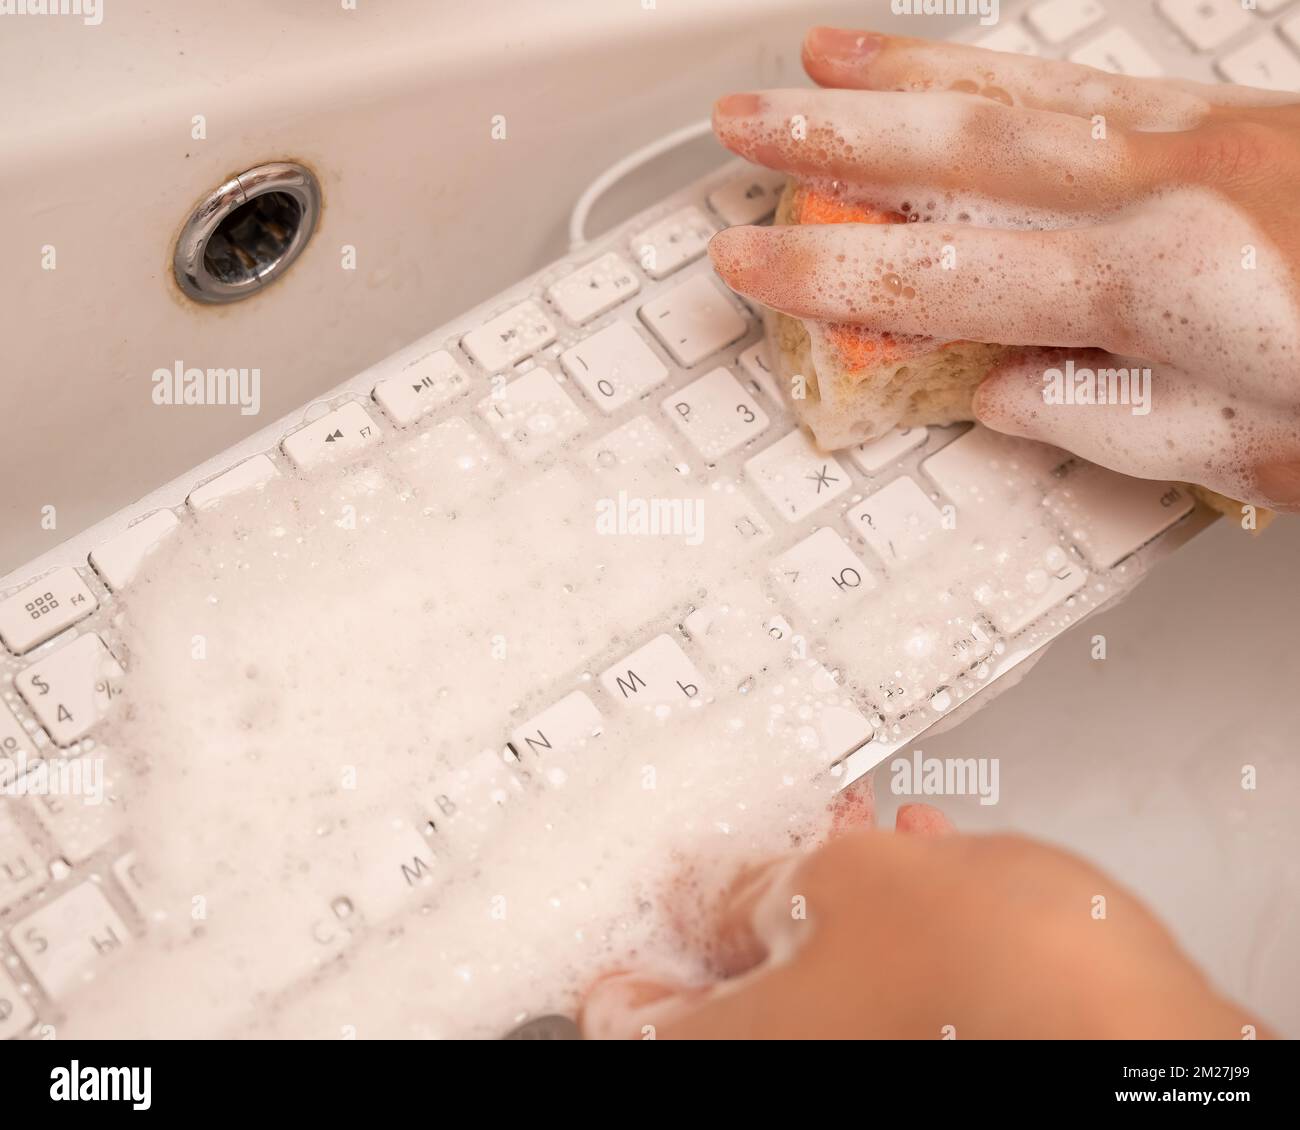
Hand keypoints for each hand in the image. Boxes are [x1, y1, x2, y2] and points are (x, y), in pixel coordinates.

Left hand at [579, 791, 1263, 1039]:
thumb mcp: (827, 885)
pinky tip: (912, 855)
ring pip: (810, 973)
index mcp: (729, 1045)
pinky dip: (882, 918)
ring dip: (821, 892)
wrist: (1114, 1013)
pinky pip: (878, 978)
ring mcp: (860, 1055)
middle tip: (755, 835)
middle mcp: (785, 1063)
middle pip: (724, 985)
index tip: (639, 886)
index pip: (623, 1006)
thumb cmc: (976, 966)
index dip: (626, 934)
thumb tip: (706, 881)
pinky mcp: (932, 1039)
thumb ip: (746, 884)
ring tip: (850, 824)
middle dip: (744, 890)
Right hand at [708, 27, 1299, 511]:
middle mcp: (1177, 187)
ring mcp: (1211, 134)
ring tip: (830, 54)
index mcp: (1167, 286)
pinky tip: (971, 65)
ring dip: (912, 71)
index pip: (950, 280)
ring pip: (1025, 90)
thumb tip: (1002, 393)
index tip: (755, 258)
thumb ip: (1111, 420)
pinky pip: (1097, 80)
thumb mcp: (1257, 454)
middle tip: (749, 119)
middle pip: (967, 151)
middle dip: (839, 133)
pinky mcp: (1244, 113)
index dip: (834, 273)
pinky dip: (1014, 67)